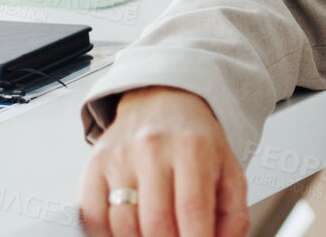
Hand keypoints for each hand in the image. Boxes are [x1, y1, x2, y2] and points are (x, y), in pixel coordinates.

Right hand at [80, 86, 250, 236]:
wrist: (162, 102)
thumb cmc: (197, 143)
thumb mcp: (229, 171)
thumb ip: (233, 216)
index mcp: (194, 148)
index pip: (192, 209)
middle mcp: (153, 147)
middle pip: (156, 223)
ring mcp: (120, 156)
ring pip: (123, 225)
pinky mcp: (94, 166)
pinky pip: (92, 217)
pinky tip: (127, 234)